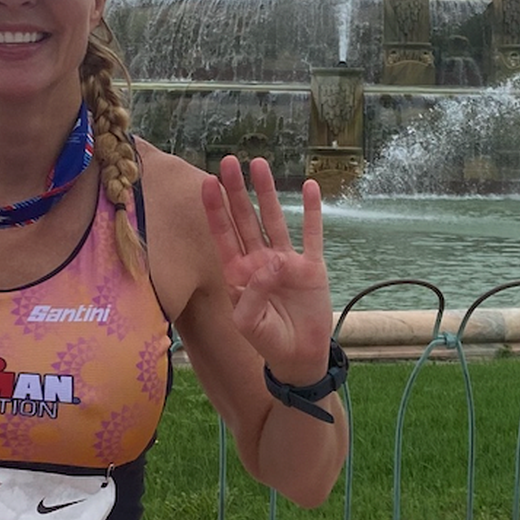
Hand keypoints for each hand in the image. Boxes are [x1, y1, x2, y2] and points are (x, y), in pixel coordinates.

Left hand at [200, 156, 332, 385]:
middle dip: (236, 191)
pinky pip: (311, 233)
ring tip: (259, 164)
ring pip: (274, 219)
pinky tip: (309, 187)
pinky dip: (311, 211)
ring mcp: (286, 261)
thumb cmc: (268, 341)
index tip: (207, 183)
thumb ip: (252, 295)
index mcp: (238, 273)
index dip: (215, 209)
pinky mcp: (311, 266)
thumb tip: (271, 264)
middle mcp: (259, 261)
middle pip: (245, 218)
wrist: (299, 357)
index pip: (223, 234)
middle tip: (229, 162)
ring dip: (266, 192)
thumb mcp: (249, 323)